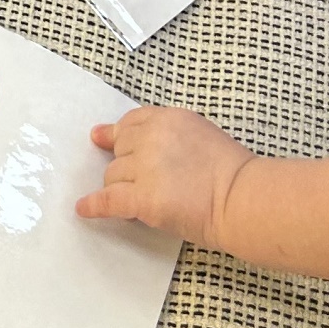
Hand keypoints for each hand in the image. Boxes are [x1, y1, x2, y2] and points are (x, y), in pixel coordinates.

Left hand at [77, 105, 252, 243]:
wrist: (244, 200)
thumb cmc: (233, 174)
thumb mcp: (201, 135)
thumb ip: (168, 135)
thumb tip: (126, 138)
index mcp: (170, 118)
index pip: (131, 123)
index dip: (120, 136)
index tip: (105, 139)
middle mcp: (152, 138)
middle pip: (120, 150)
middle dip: (127, 165)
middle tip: (145, 181)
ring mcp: (145, 167)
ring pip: (113, 176)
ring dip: (122, 187)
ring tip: (143, 201)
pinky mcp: (142, 197)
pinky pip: (108, 200)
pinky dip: (94, 206)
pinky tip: (84, 209)